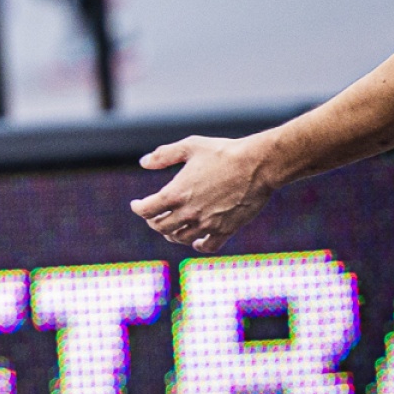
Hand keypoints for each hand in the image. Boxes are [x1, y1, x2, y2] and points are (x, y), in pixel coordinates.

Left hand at [130, 135, 273, 252]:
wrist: (257, 165)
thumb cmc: (223, 152)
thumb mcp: (190, 146)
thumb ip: (163, 155)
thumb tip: (143, 162)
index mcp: (176, 192)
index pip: (147, 210)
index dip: (137, 208)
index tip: (136, 204)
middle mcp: (189, 212)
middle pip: (160, 227)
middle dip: (153, 222)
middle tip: (153, 216)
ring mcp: (207, 224)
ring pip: (181, 238)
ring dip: (171, 234)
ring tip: (171, 227)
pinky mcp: (225, 230)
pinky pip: (207, 247)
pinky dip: (198, 245)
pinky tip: (196, 240)